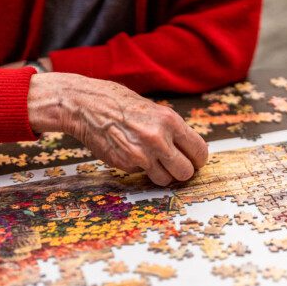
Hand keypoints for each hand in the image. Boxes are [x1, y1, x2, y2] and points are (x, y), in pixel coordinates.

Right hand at [28, 73, 207, 185]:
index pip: (199, 151)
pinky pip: (143, 175)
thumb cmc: (120, 105)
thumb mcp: (154, 111)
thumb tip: (189, 151)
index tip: (192, 161)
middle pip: (186, 172)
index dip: (197, 160)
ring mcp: (142, 155)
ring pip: (165, 180)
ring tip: (151, 160)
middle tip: (174, 166)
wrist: (87, 106)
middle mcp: (158, 139)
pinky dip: (139, 168)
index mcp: (170, 121)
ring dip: (161, 174)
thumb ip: (172, 131)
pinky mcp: (126, 164)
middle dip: (181, 172)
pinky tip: (130, 152)